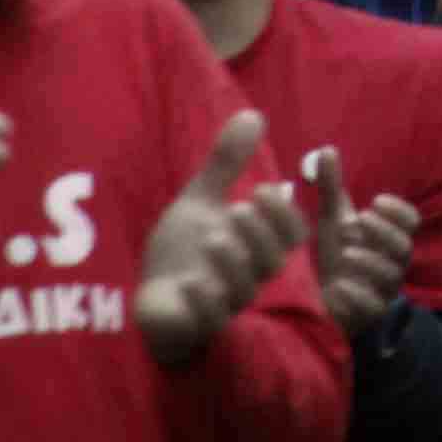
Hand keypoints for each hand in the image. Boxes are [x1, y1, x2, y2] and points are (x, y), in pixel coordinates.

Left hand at [133, 109, 315, 367]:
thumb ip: (226, 163)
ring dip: (231, 263)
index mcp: (257, 248)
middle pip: (271, 261)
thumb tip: (253, 114)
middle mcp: (249, 278)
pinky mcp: (196, 328)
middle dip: (258, 234)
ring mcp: (224, 306)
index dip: (282, 215)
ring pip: (243, 290)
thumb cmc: (183, 252)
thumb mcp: (202, 200)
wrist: (150, 298)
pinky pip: (209, 322)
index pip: (291, 235)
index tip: (260, 189)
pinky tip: (190, 281)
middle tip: (237, 210)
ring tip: (213, 238)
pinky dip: (203, 301)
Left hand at [313, 192, 422, 339]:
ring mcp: (382, 289)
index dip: (397, 211)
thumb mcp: (333, 219)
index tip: (373, 201)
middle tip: (360, 220)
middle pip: (404, 246)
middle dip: (384, 232)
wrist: (328, 300)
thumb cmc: (337, 254)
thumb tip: (326, 150)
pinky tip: (337, 285)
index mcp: (388, 238)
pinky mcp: (368, 313)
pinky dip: (356, 295)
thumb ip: (332, 188)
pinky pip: (371, 306)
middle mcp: (392, 262)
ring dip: (370, 261)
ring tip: (346, 253)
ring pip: (390, 275)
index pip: (410, 221)